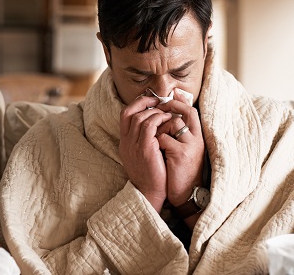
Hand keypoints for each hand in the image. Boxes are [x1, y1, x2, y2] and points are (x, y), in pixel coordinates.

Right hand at [119, 95, 173, 211]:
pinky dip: (159, 118)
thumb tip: (155, 124)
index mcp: (124, 143)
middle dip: (146, 103)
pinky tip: (169, 119)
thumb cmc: (152, 175)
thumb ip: (145, 140)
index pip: (124, 115)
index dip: (136, 104)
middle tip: (160, 101)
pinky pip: (150, 125)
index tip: (150, 100)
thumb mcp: (143, 155)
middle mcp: (126, 142)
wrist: (150, 194)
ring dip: (155, 111)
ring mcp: (133, 145)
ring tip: (167, 111)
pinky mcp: (144, 148)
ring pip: (140, 117)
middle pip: (130, 112)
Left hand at [155, 90, 204, 207]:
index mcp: (198, 137)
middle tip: (156, 112)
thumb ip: (178, 134)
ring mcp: (190, 145)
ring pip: (173, 122)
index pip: (192, 111)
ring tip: (155, 138)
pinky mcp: (181, 154)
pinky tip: (155, 150)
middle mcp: (197, 139)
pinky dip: (156, 142)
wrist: (184, 194)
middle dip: (170, 109)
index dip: (179, 103)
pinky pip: (163, 138)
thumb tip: (167, 116)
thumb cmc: (180, 171)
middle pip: (187, 112)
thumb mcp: (183, 150)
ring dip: (160, 128)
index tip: (166, 100)